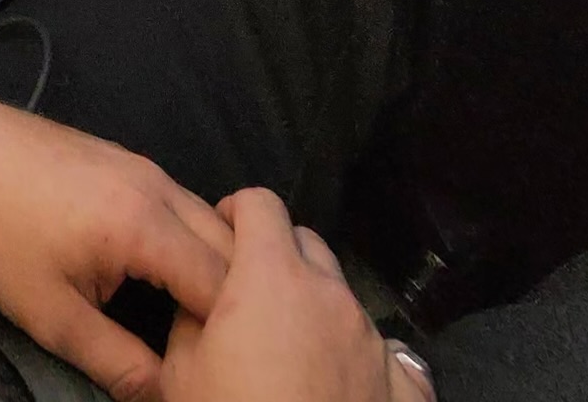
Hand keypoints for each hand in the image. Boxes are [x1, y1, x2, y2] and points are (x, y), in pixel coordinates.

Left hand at [0, 89, 233, 400]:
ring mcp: (147, 166)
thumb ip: (116, 361)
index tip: (213, 362)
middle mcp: (159, 187)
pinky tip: (168, 273)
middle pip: (233, 247)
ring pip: (212, 220)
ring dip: (216, 267)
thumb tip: (163, 395)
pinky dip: (194, 239)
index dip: (226, 332)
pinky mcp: (131, 159)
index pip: (222, 285)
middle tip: (210, 343)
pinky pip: (185, 203)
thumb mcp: (51, 314)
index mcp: (145, 226)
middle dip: (235, 298)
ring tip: (191, 316)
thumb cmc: (0, 232)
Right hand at [162, 190, 435, 401]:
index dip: (236, 211)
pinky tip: (345, 387)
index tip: (221, 238)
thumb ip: (191, 315)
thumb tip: (204, 299)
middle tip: (252, 299)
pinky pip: (387, 353)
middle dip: (278, 255)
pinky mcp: (406, 388)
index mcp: (273, 276)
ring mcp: (374, 340)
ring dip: (317, 307)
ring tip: (293, 354)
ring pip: (343, 297)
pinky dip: (364, 359)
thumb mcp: (181, 370)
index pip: (261, 203)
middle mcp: (331, 295)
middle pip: (306, 242)